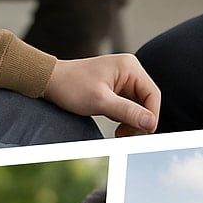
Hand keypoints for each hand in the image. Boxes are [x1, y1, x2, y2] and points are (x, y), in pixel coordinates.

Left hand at [43, 54, 160, 135]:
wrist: (50, 81)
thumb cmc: (71, 86)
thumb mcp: (101, 102)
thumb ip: (128, 112)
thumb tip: (151, 123)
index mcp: (129, 67)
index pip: (152, 94)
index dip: (151, 115)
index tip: (144, 132)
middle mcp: (129, 70)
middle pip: (147, 100)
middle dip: (139, 120)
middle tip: (126, 135)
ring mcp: (122, 79)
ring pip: (138, 105)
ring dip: (131, 120)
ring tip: (119, 132)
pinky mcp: (115, 88)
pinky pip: (128, 105)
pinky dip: (124, 117)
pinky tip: (115, 124)